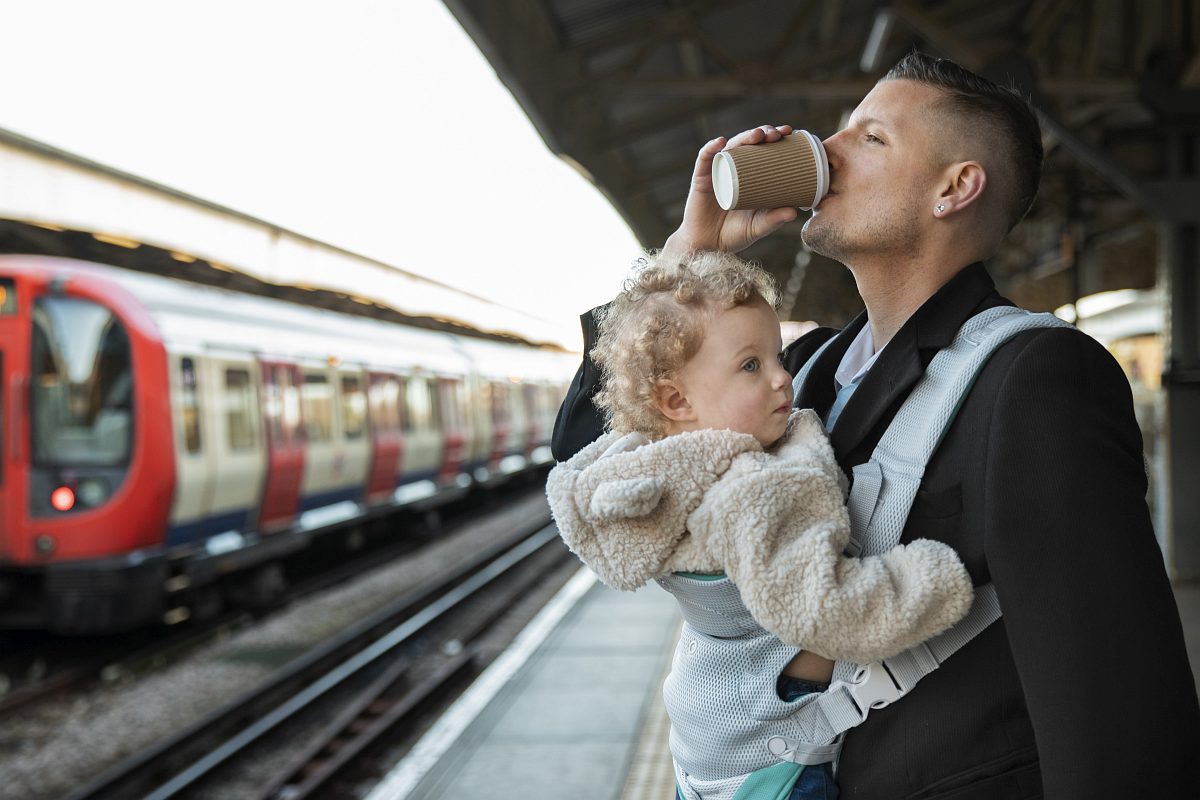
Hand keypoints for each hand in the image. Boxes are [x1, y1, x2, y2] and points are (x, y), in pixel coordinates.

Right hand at [661, 125, 800, 258]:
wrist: (707, 247)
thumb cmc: (734, 235)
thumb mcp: (758, 227)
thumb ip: (774, 220)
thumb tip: (794, 212)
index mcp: (751, 176)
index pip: (765, 150)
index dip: (776, 138)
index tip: (789, 132)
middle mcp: (735, 169)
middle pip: (749, 143)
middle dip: (763, 133)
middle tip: (776, 134)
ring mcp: (718, 171)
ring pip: (730, 147)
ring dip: (743, 136)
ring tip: (757, 135)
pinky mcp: (702, 178)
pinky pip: (705, 159)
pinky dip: (711, 148)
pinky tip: (720, 142)